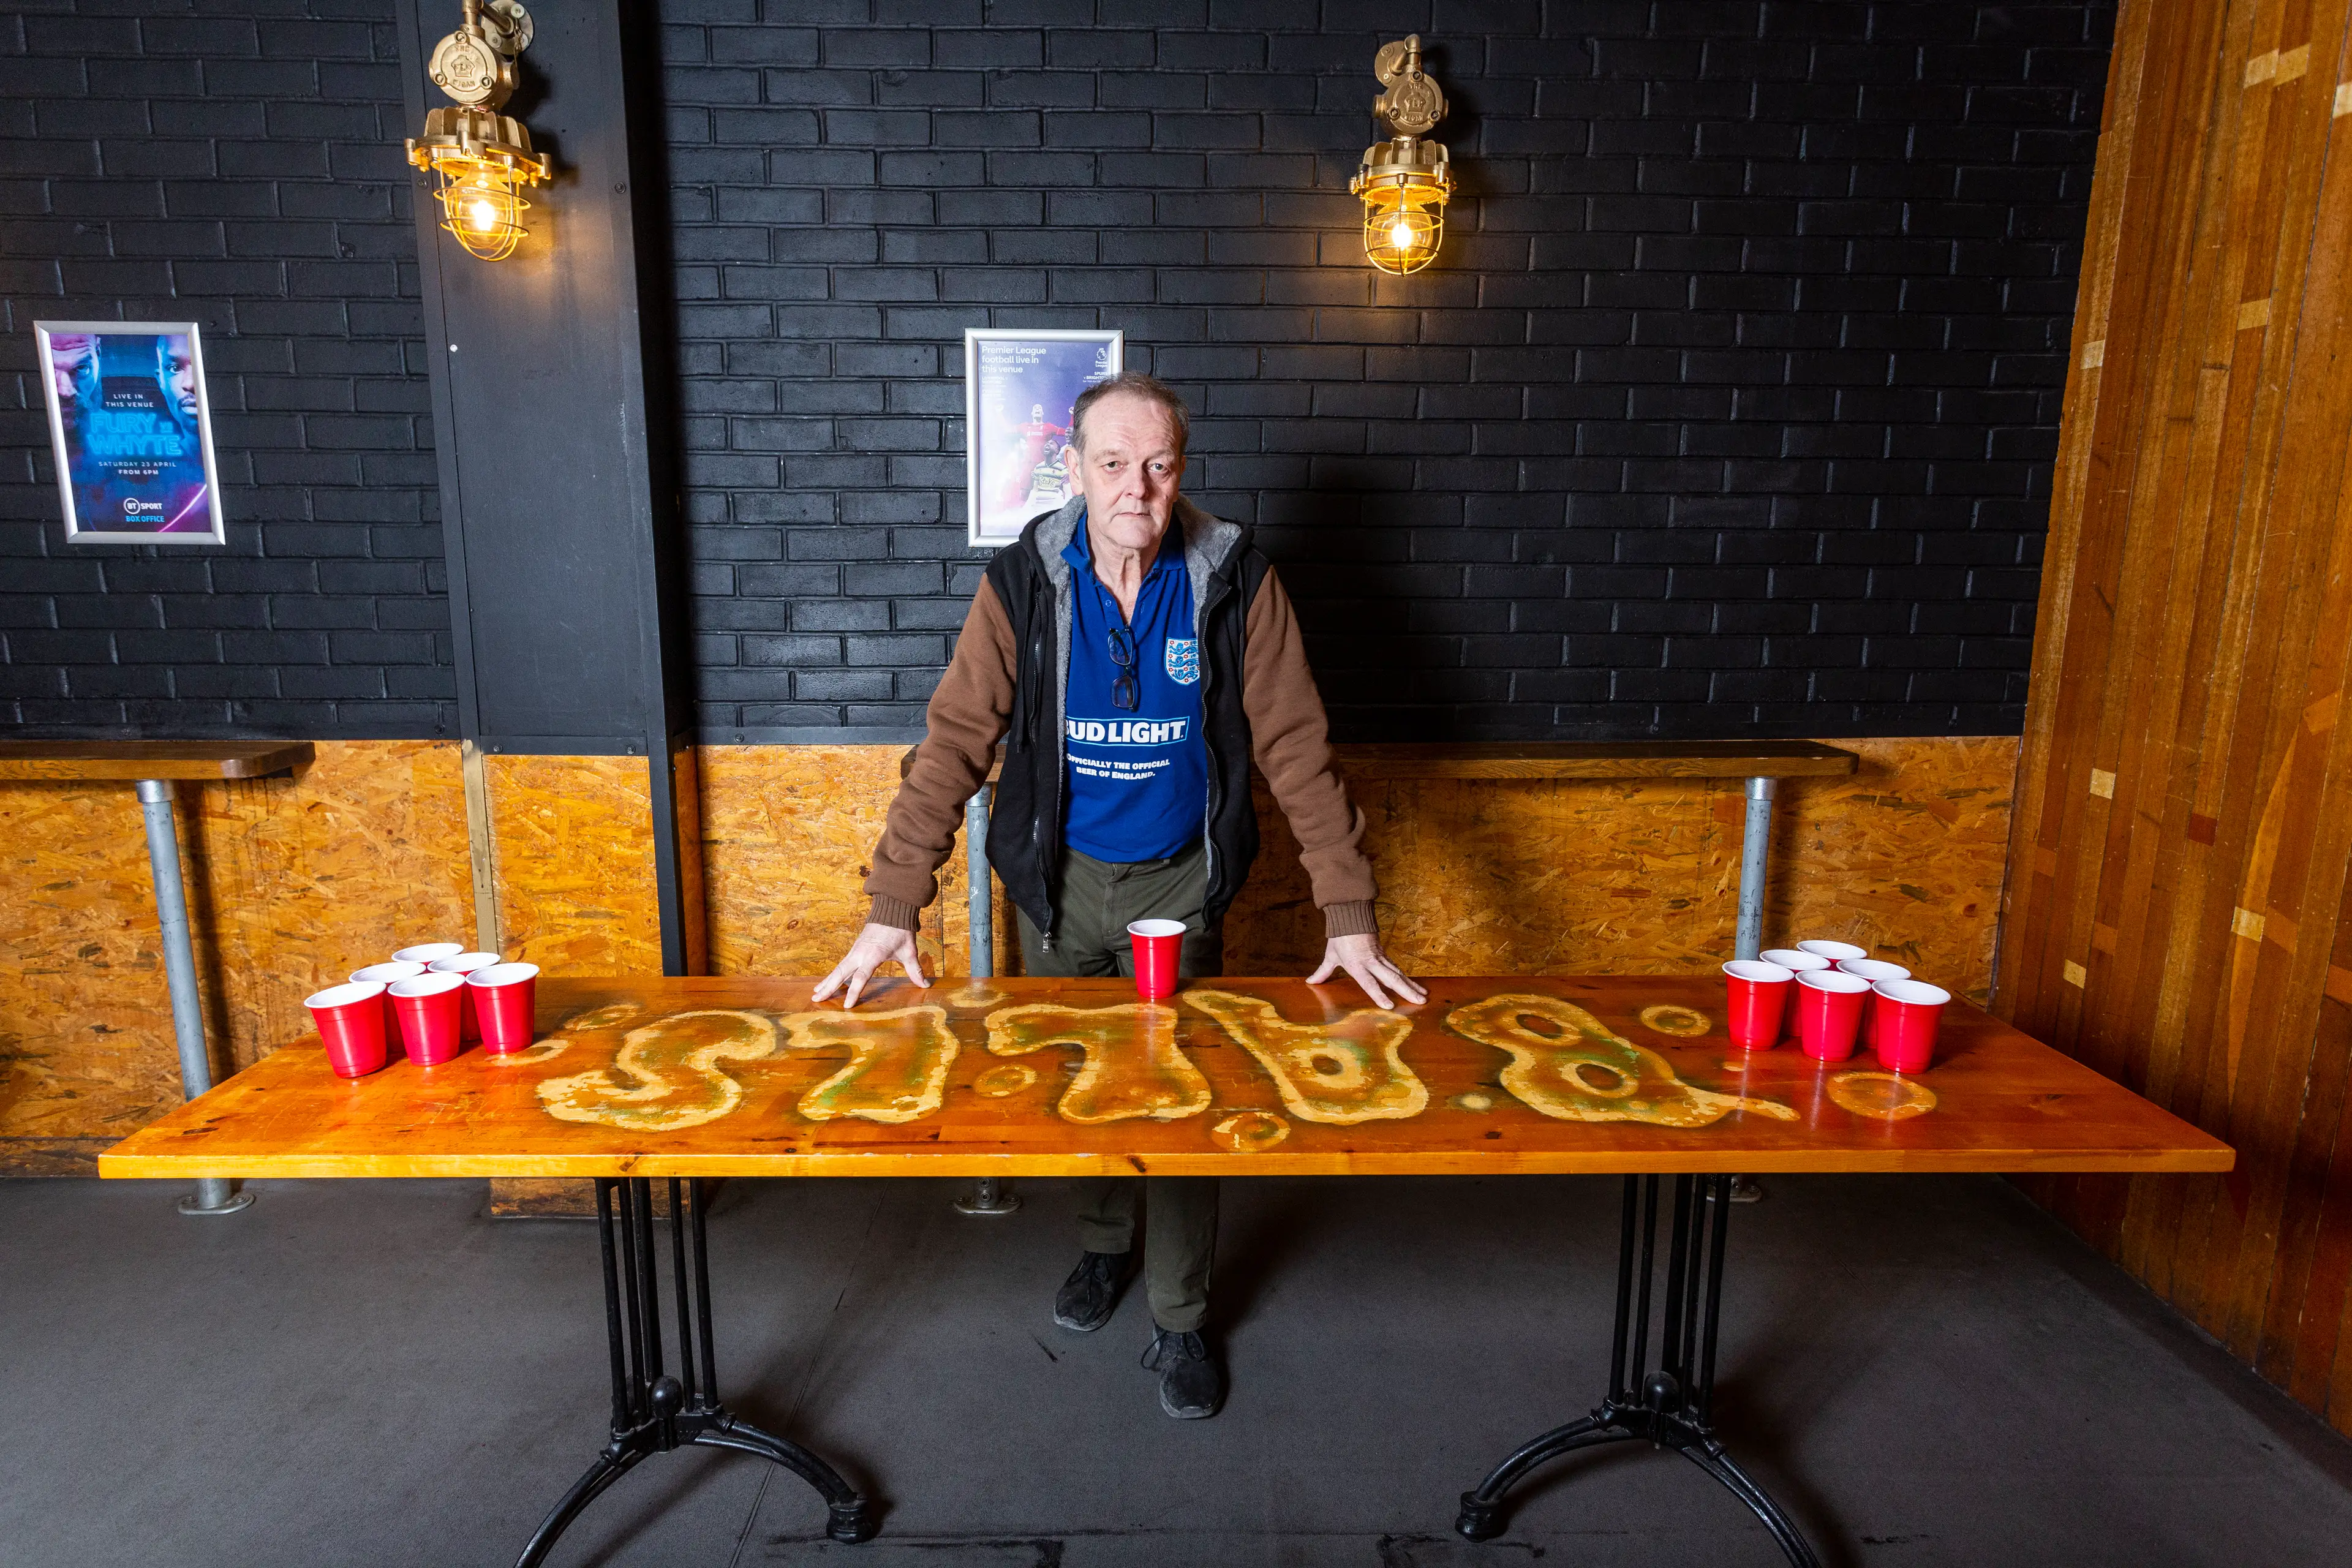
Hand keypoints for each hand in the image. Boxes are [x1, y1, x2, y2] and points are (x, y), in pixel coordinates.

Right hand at [811, 922, 929, 1008]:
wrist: (891, 909)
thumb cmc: (900, 930)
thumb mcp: (909, 950)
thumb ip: (915, 969)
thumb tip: (925, 984)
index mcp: (873, 955)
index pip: (861, 977)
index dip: (854, 992)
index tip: (847, 1006)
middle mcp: (860, 953)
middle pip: (840, 973)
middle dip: (829, 987)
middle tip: (815, 1000)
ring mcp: (855, 950)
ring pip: (838, 968)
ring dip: (827, 981)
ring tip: (816, 993)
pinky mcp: (855, 948)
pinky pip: (841, 964)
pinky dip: (833, 974)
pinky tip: (827, 981)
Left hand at [1306, 933, 1426, 1009]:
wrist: (1351, 914)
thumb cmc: (1340, 936)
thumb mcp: (1330, 955)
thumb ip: (1323, 971)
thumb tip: (1311, 982)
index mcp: (1356, 964)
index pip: (1369, 982)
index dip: (1378, 994)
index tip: (1389, 1006)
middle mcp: (1371, 962)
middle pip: (1391, 978)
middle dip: (1406, 991)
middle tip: (1421, 1002)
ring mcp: (1380, 957)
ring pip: (1398, 973)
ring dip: (1412, 985)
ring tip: (1424, 996)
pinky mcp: (1385, 953)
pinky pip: (1397, 968)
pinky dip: (1408, 978)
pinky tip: (1417, 986)